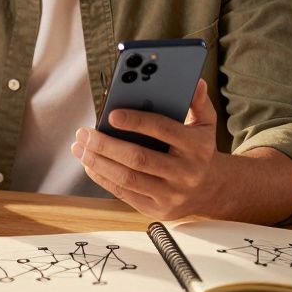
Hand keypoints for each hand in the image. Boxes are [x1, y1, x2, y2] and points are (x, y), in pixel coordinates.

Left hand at [71, 78, 219, 219]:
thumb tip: (195, 82)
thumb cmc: (199, 150)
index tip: (111, 114)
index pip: (162, 130)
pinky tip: (89, 164)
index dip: (135, 121)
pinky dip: (103, 178)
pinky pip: (124, 193)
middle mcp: (185, 173)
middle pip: (139, 158)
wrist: (212, 190)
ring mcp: (171, 194)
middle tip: (84, 132)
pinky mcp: (157, 209)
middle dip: (106, 145)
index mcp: (197, 147)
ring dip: (98, 162)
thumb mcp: (205, 124)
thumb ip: (197, 102)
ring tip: (80, 147)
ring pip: (127, 178)